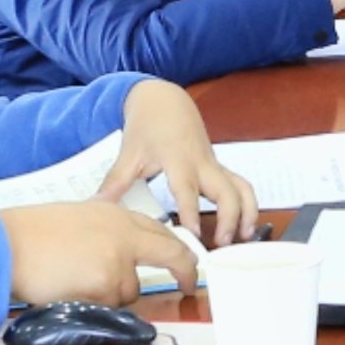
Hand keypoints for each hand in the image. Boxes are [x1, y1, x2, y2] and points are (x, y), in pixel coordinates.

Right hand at [0, 195, 206, 303]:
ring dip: (110, 294)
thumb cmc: (29, 234)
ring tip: (74, 282)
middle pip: (170, 254)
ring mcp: (118, 260)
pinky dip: (91, 304)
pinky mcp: (106, 284)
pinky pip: (108, 306)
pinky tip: (67, 290)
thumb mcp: (76, 219)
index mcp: (115, 214)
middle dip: (183, 271)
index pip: (160, 230)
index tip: (188, 261)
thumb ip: (105, 232)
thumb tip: (121, 254)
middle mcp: (123, 234)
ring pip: (130, 291)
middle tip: (188, 284)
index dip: (177, 248)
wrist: (5, 245)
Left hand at [96, 78, 266, 245]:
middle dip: (229, 217)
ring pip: (241, 187)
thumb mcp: (129, 153)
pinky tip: (245, 224)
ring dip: (247, 212)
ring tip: (245, 236)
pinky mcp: (219, 167)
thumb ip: (115, 182)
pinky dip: (247, 204)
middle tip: (223, 243)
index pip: (187, 190)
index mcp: (178, 159)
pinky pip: (240, 185)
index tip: (194, 234)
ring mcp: (214, 164)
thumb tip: (97, 206)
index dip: (191, 212)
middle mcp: (202, 163)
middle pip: (226, 191)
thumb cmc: (148, 125)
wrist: (165, 101)